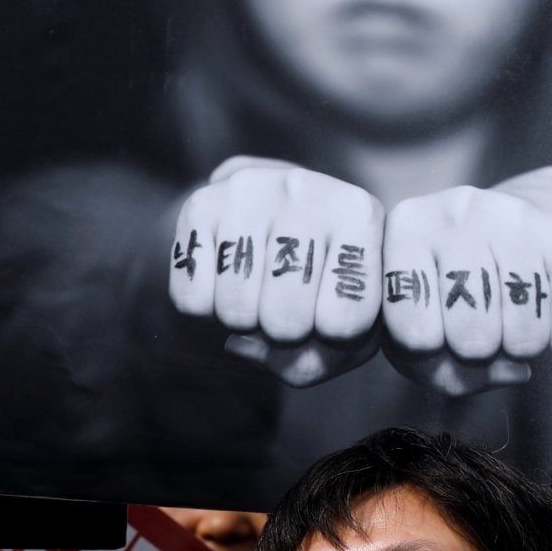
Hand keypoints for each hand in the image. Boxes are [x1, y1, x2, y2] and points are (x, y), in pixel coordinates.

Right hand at [170, 158, 384, 386]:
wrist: (268, 214)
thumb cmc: (322, 281)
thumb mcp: (346, 324)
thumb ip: (318, 360)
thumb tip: (240, 343)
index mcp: (359, 214)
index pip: (346, 322)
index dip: (335, 338)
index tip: (334, 308)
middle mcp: (306, 190)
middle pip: (286, 322)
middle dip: (285, 333)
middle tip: (288, 301)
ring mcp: (249, 191)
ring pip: (236, 313)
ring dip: (242, 321)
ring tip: (257, 286)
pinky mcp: (199, 205)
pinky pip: (192, 301)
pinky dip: (203, 309)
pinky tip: (223, 277)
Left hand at [381, 168, 551, 393]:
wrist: (528, 216)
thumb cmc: (459, 283)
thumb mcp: (423, 322)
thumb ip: (436, 367)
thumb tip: (508, 370)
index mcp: (409, 228)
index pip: (412, 333)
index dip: (427, 354)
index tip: (433, 333)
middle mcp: (457, 211)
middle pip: (471, 336)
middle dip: (477, 354)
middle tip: (478, 333)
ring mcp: (515, 218)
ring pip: (524, 334)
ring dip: (520, 348)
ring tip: (512, 321)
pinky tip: (546, 313)